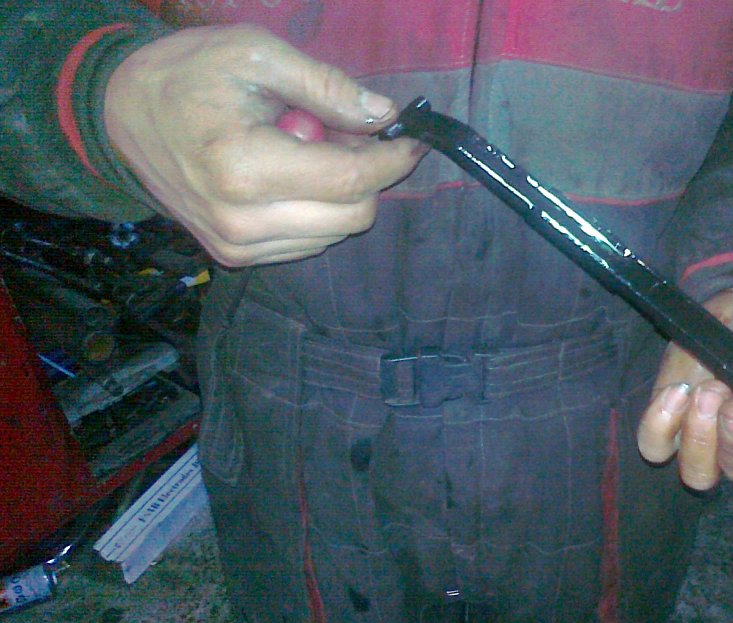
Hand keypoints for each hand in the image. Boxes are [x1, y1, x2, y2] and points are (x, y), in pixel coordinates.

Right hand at [104, 24, 424, 266]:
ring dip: (340, 195)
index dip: (391, 161)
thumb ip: (326, 87)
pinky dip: (316, 212)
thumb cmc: (187, 74)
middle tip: (345, 136)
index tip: (410, 141)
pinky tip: (289, 177)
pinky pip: (307, 244)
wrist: (121, 114)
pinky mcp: (234, 257)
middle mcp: (242, 221)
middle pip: (351, 216)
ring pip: (333, 234)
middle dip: (365, 176)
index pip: (349, 181)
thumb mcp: (256, 55)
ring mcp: (237, 246)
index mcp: (244, 168)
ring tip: (305, 151)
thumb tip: (384, 114)